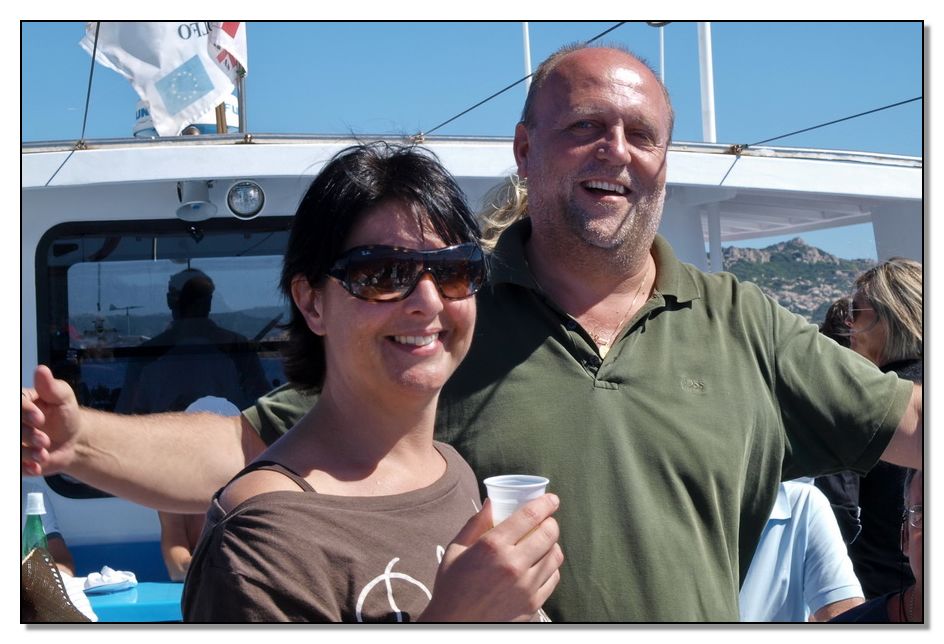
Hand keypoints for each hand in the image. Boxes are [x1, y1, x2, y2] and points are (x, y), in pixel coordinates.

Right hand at [22, 365, 83, 476]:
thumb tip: (41, 370)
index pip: (13, 406)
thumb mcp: (63, 398)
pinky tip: (37, 466)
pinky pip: (13, 464)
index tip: (40, 418)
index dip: (24, 412)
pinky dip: (25, 467)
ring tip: (44, 453)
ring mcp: (12, 440)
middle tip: (44, 440)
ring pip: (11, 447)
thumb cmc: (65, 415)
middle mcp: (12, 421)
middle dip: (26, 435)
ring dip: (26, 453)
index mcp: (19, 403)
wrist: (72, 440)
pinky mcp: (16, 457)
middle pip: (10, 427)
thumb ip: (51, 387)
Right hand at [420, 494, 562, 621]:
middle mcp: (513, 565)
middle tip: (546, 521)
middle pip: (548, 534)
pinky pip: (553, 578)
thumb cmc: (452, 586)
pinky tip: (541, 565)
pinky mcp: (533, 605)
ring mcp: (526, 587)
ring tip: (543, 542)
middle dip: (551, 522)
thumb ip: (475, 523)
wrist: (454, 625)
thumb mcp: (455, 550)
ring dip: (552, 544)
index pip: (530, 516)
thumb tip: (492, 501)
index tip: (552, 499)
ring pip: (555, 556)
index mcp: (492, 546)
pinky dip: (551, 567)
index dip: (546, 503)